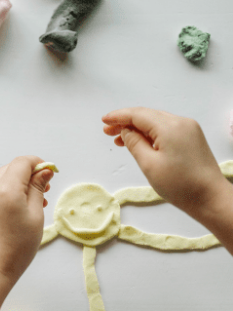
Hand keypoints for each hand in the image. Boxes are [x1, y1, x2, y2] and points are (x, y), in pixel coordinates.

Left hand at [0, 156, 52, 282]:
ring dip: (18, 183)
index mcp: (5, 189)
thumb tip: (44, 170)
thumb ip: (38, 188)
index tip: (49, 173)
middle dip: (28, 174)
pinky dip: (7, 191)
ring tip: (34, 201)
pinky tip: (18, 207)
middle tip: (44, 190)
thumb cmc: (18, 245)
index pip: (22, 162)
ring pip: (2, 178)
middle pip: (11, 168)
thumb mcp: (35, 214)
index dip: (38, 164)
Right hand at [102, 107, 225, 215]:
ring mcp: (189, 129)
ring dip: (137, 128)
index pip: (138, 114)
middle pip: (147, 115)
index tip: (104, 121)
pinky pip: (166, 129)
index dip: (118, 116)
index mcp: (170, 127)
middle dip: (126, 122)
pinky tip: (139, 142)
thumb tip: (126, 130)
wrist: (211, 199)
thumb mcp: (149, 164)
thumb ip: (134, 143)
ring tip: (120, 139)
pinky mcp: (192, 138)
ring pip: (156, 122)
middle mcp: (181, 122)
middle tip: (107, 131)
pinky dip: (150, 133)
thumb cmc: (180, 185)